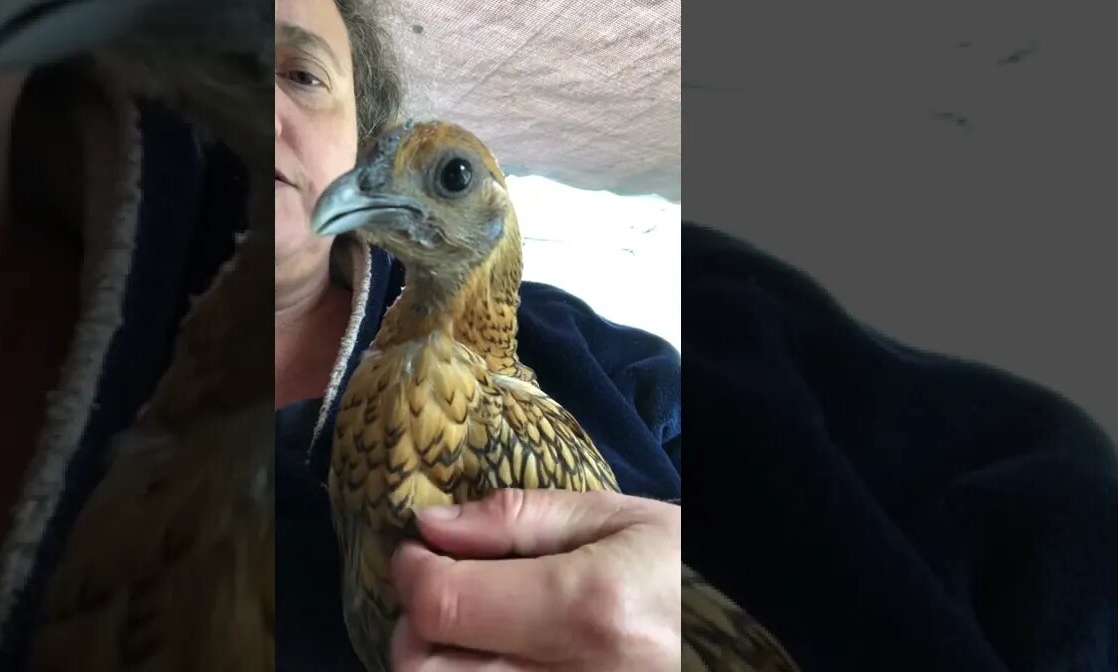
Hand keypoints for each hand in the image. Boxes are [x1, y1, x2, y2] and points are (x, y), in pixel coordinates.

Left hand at [390, 488, 680, 670]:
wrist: (764, 637)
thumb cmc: (699, 573)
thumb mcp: (621, 522)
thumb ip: (519, 520)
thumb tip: (431, 525)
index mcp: (589, 611)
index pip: (442, 604)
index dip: (411, 569)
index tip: (420, 548)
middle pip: (424, 670)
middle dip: (416, 624)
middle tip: (444, 589)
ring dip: (439, 663)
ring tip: (474, 629)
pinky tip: (500, 659)